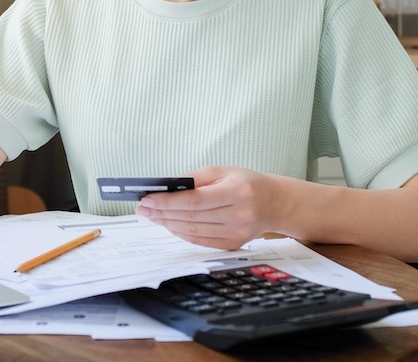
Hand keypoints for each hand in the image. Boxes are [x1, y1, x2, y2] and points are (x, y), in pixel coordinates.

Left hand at [135, 166, 279, 249]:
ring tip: (152, 215)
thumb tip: (165, 188)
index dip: (168, 202)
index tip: (147, 199)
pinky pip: (200, 241)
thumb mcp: (223, 171)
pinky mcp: (233, 245)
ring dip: (168, 224)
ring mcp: (237, 234)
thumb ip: (194, 179)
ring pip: (193, 231)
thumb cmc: (246, 183)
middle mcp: (239, 215)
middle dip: (162, 213)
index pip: (195, 201)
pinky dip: (181, 233)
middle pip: (191, 217)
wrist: (275, 203)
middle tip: (142, 208)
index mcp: (237, 192)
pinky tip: (169, 224)